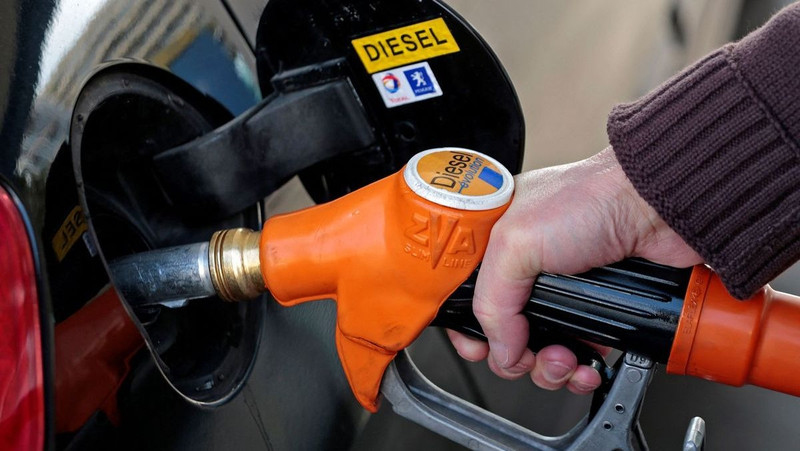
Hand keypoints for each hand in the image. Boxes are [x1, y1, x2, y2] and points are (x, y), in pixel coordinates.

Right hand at [448, 147, 702, 393]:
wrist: (655, 207)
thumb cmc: (591, 198)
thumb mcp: (516, 243)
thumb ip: (493, 300)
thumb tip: (499, 349)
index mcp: (496, 244)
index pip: (465, 297)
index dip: (469, 329)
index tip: (478, 348)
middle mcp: (526, 269)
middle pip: (503, 333)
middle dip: (515, 355)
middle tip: (527, 354)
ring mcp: (562, 291)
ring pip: (541, 350)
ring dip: (549, 368)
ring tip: (564, 360)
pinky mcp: (597, 308)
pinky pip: (579, 354)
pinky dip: (580, 370)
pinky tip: (586, 366)